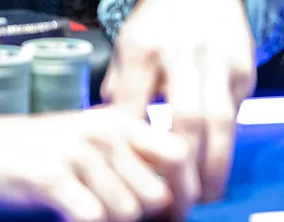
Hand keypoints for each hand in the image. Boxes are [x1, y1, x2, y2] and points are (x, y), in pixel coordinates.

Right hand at [0, 107, 197, 221]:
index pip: (181, 155)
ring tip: (89, 212)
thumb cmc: (45, 150)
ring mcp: (79, 152)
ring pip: (127, 211)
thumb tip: (174, 193)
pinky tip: (71, 217)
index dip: (187, 189)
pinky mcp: (50, 175)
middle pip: (157, 193)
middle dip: (147, 218)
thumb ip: (133, 158)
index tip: (179, 213)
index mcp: (124, 122)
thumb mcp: (95, 142)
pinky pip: (93, 216)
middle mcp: (107, 133)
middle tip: (122, 219)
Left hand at [102, 0, 255, 201]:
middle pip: (186, 118)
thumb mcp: (125, 49)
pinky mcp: (245, 67)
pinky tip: (216, 166)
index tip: (127, 185)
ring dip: (214, 163)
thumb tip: (114, 147)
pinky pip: (236, 111)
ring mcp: (221, 59)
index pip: (135, 110)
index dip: (131, 152)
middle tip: (175, 204)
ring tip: (206, 196)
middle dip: (181, 167)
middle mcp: (186, 52)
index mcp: (145, 48)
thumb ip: (121, 93)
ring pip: (220, 119)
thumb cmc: (155, 27)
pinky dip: (227, 142)